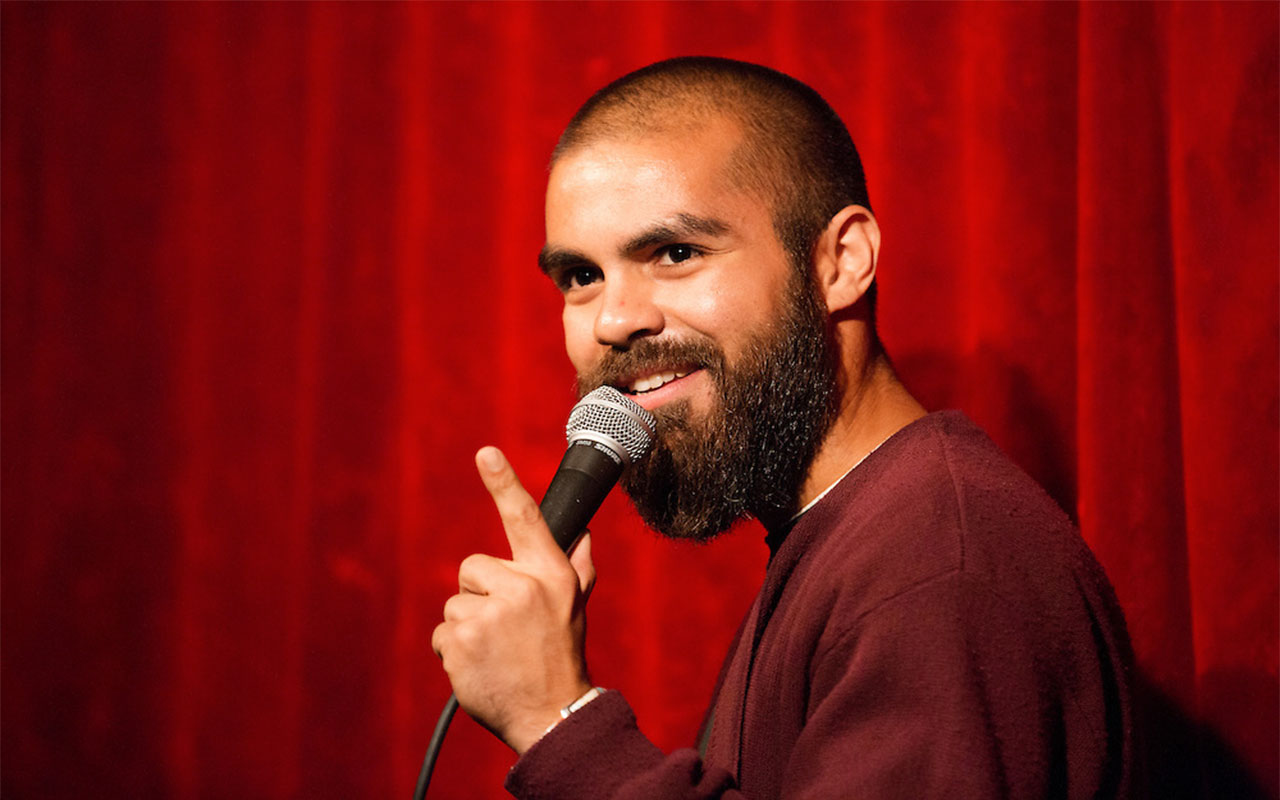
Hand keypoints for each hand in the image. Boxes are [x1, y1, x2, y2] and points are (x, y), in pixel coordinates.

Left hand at [431, 446, 594, 753]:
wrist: (550, 714)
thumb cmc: (561, 656)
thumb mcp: (574, 607)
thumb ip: (576, 567)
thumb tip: (583, 534)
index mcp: (549, 574)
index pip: (524, 518)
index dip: (503, 483)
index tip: (485, 453)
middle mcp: (520, 587)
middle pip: (473, 566)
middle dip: (481, 593)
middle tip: (506, 627)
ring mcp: (489, 614)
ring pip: (456, 602)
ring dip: (468, 626)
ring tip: (496, 651)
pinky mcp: (461, 640)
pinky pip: (442, 632)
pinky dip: (454, 651)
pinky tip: (479, 666)